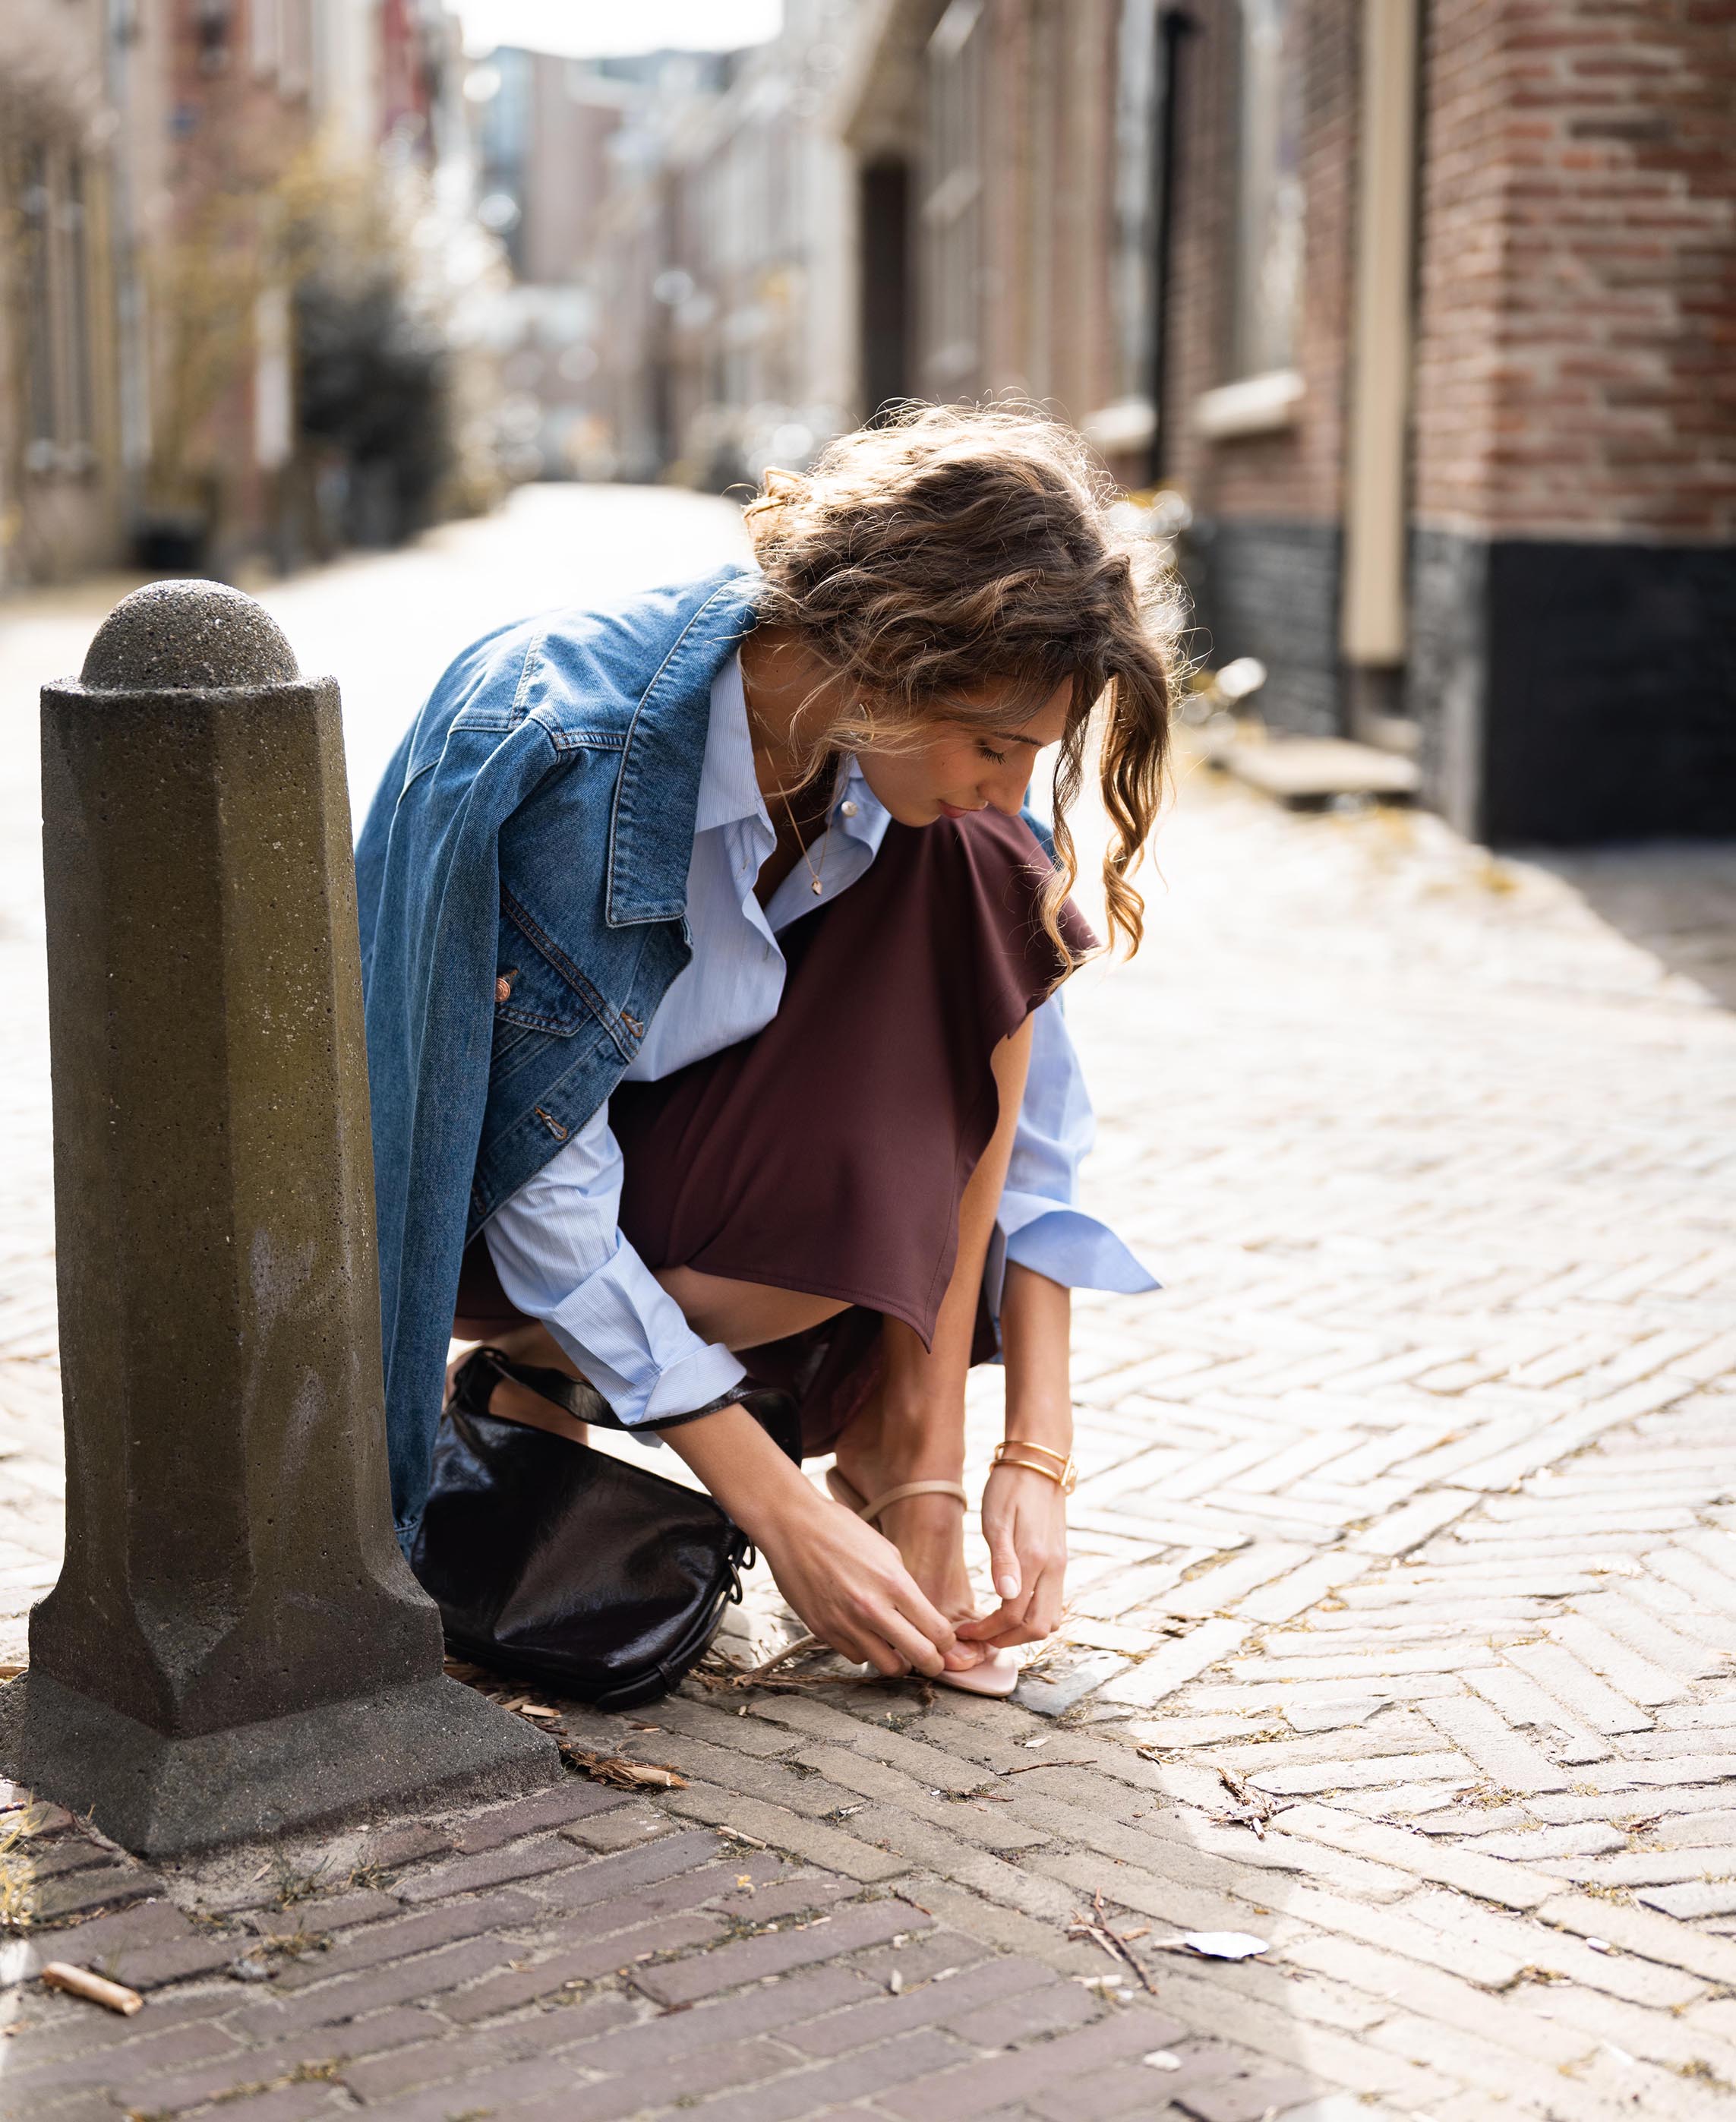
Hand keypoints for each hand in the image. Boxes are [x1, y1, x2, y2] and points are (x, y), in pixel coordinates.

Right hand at [755, 1488, 959, 1677]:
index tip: (944, 1642)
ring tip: (897, 1649)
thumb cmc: (841, 1531)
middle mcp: (872, 1608)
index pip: (937, 1631)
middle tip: (932, 1660)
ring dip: (898, 1661)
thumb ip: (905, 1587)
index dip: (946, 1642)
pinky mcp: (823, 1631)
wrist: (793, 1525)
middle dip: (932, 1662)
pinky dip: (866, 1651)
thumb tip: (920, 1615)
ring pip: (887, 1666)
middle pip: (920, 1657)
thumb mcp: (886, 1551)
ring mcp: (845, 1623)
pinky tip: (865, 1634)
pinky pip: (856, 1656)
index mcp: (894, 1583)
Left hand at [954, 1462, 1066, 1648]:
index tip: (966, 1631)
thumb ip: (1003, 1560)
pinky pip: (1052, 1603)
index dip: (989, 1631)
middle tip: (978, 1635)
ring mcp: (1060, 1565)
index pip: (1015, 1616)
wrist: (1039, 1461)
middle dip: (1007, 1639)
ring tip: (993, 1627)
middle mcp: (1054, 1567)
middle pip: (1038, 1628)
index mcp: (1036, 1559)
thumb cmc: (1010, 1487)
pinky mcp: (1060, 1561)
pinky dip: (1032, 1615)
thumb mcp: (997, 1519)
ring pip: (1050, 1619)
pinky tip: (1010, 1608)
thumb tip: (1006, 1598)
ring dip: (1023, 1631)